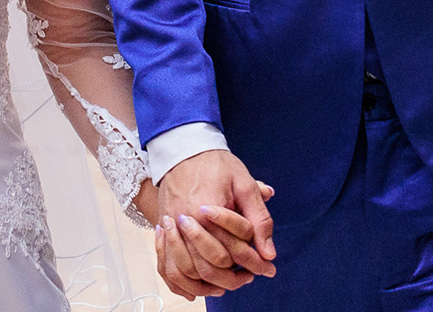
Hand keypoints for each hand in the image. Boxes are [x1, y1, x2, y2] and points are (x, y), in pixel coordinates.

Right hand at [153, 150, 275, 297]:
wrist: (182, 149)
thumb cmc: (215, 164)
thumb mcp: (244, 183)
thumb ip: (259, 218)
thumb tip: (269, 251)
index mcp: (209, 210)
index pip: (234, 250)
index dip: (255, 263)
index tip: (269, 268)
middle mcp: (187, 223)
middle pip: (212, 265)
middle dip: (234, 277)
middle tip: (250, 277)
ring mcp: (172, 227)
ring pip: (190, 270)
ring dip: (211, 282)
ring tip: (228, 283)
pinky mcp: (163, 229)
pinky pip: (169, 265)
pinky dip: (183, 281)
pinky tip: (199, 283)